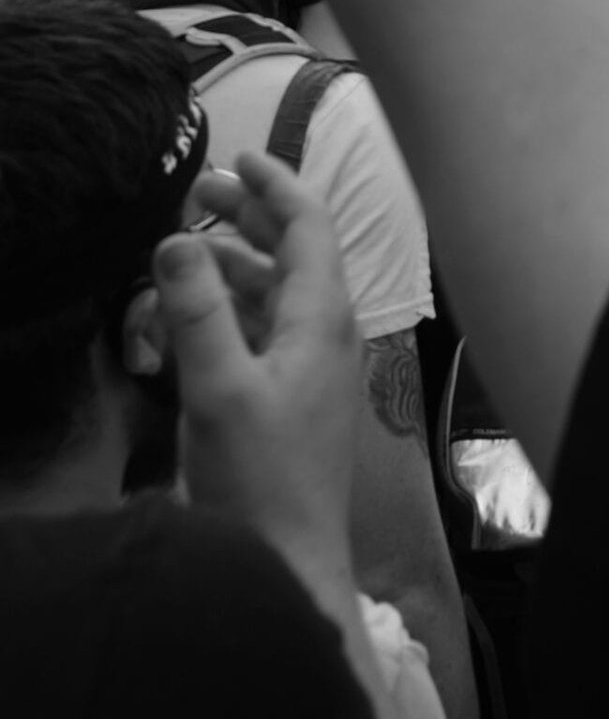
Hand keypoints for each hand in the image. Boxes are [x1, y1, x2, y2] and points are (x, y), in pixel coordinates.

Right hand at [153, 153, 361, 578]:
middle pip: (292, 253)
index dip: (275, 185)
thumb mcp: (220, 389)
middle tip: (197, 192)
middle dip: (249, 216)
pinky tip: (189, 315)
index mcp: (323, 317)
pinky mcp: (289, 399)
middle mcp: (325, 332)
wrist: (290, 562)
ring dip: (232, 265)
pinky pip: (261, 335)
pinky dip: (227, 313)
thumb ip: (197, 311)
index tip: (236, 156)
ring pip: (273, 294)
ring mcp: (309, 368)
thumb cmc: (261, 476)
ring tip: (183, 247)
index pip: (309, 226)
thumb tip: (174, 238)